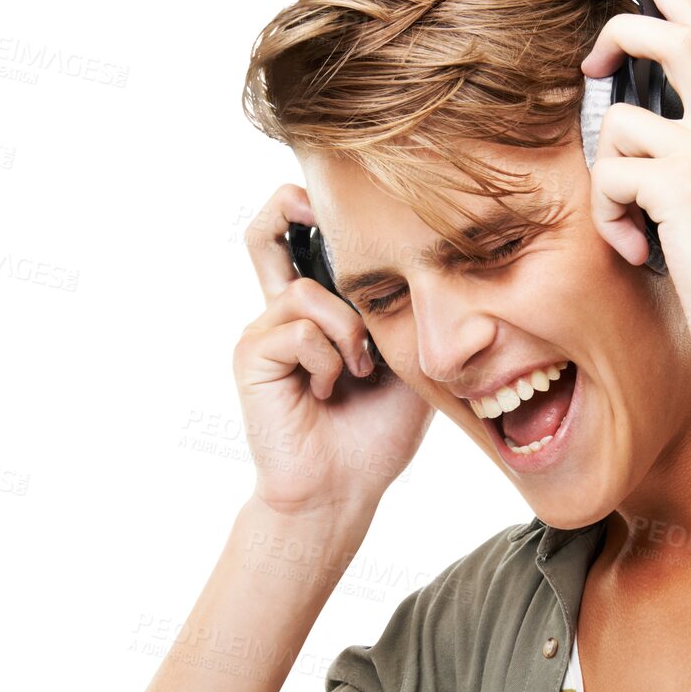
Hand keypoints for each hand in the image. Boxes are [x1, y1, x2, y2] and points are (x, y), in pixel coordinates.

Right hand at [234, 184, 434, 517]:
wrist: (344, 488)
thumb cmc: (378, 431)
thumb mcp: (409, 363)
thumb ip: (408, 317)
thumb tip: (439, 270)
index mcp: (321, 312)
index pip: (305, 241)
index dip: (318, 209)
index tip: (352, 202)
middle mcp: (285, 312)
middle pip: (266, 230)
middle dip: (291, 206)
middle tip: (316, 206)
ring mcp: (264, 331)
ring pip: (309, 292)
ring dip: (349, 332)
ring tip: (357, 371)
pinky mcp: (251, 355)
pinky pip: (299, 330)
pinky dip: (329, 359)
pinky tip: (329, 390)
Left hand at [580, 0, 690, 383]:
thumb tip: (659, 164)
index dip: (686, 11)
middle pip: (681, 41)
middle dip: (625, 33)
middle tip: (595, 62)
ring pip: (622, 121)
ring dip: (606, 174)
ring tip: (630, 225)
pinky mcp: (684, 184)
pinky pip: (612, 174)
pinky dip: (609, 216)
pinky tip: (637, 249)